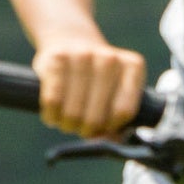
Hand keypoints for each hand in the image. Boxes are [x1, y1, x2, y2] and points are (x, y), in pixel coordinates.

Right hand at [34, 35, 149, 136]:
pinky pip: (53, 102)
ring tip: (66, 119)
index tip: (103, 126)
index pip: (123, 112)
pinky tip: (53, 112)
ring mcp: (83, 56)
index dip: (110, 127)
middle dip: (85, 130)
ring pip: (74, 113)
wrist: (69, 40)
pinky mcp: (57, 58)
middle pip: (97, 117)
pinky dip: (51, 115)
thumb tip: (109, 143)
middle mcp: (110, 59)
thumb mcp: (114, 92)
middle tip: (80, 125)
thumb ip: (116, 120)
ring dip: (66, 124)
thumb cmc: (95, 78)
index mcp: (133, 66)